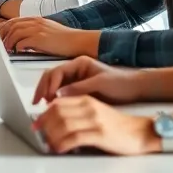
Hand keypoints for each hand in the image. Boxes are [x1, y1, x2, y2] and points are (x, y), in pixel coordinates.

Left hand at [0, 17, 98, 57]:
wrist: (79, 41)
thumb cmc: (65, 40)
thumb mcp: (48, 31)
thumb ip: (34, 32)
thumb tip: (21, 42)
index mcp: (36, 19)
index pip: (14, 21)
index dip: (4, 29)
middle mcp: (36, 22)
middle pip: (11, 25)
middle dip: (2, 35)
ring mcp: (38, 29)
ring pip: (14, 32)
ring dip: (8, 42)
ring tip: (7, 49)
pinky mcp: (40, 38)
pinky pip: (22, 42)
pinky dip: (17, 47)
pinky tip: (16, 51)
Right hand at [31, 56, 146, 105]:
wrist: (136, 88)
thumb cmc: (121, 83)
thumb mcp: (99, 84)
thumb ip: (78, 88)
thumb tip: (58, 95)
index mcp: (79, 63)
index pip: (56, 71)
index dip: (49, 85)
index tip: (47, 98)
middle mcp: (75, 69)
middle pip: (51, 77)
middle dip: (43, 89)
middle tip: (37, 103)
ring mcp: (76, 79)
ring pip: (54, 85)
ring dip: (47, 95)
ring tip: (44, 108)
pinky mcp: (78, 89)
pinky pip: (62, 93)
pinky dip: (55, 100)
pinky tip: (54, 109)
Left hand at [32, 96, 158, 154]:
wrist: (140, 132)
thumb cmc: (117, 126)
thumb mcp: (95, 112)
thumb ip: (77, 113)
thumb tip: (54, 123)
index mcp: (86, 100)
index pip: (58, 103)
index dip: (44, 115)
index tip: (36, 125)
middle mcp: (89, 107)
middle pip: (58, 113)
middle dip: (45, 126)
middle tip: (39, 137)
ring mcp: (95, 120)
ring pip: (64, 125)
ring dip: (52, 136)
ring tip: (49, 145)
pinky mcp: (100, 134)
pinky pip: (74, 138)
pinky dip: (63, 144)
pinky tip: (59, 149)